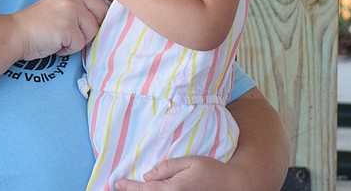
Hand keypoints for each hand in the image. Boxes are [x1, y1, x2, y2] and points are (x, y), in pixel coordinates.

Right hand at [11, 0, 106, 59]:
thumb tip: (108, 3)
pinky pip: (80, 44)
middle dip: (90, 27)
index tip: (97, 12)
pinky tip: (55, 42)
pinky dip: (69, 49)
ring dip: (79, 40)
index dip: (104, 3)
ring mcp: (71, 9)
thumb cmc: (41, 22)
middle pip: (102, 14)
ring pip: (93, 31)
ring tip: (60, 35)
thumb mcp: (61, 1)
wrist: (17, 33)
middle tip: (71, 30)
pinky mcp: (67, 27)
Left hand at [115, 156, 232, 190]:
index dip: (129, 186)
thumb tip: (148, 176)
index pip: (145, 189)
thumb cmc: (212, 171)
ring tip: (130, 190)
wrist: (232, 186)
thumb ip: (167, 167)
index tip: (118, 182)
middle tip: (118, 187)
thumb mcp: (189, 162)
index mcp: (173, 188)